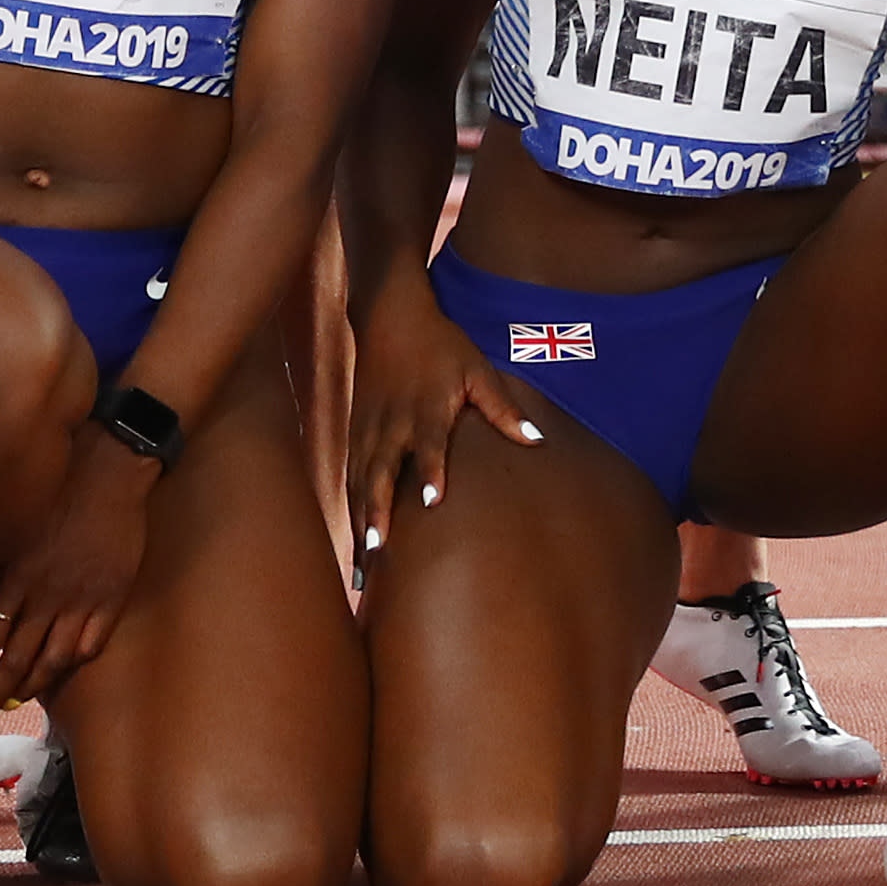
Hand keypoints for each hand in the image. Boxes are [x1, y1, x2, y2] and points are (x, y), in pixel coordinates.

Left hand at [0, 431, 157, 723]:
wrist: (108, 466)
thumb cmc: (54, 487)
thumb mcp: (12, 526)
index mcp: (15, 576)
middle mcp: (45, 594)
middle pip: (16, 660)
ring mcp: (81, 598)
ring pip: (52, 659)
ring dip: (30, 687)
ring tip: (12, 706)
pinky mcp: (110, 595)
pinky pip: (90, 642)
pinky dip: (71, 663)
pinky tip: (58, 673)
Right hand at [343, 276, 545, 560]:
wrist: (390, 318)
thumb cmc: (442, 347)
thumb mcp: (478, 369)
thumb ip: (503, 408)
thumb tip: (536, 440)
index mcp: (426, 407)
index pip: (429, 443)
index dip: (431, 471)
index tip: (433, 502)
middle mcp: (393, 423)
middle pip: (382, 471)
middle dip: (377, 511)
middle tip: (377, 552)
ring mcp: (369, 430)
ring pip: (361, 482)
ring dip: (361, 522)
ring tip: (363, 567)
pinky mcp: (355, 434)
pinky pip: (350, 478)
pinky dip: (351, 510)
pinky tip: (355, 545)